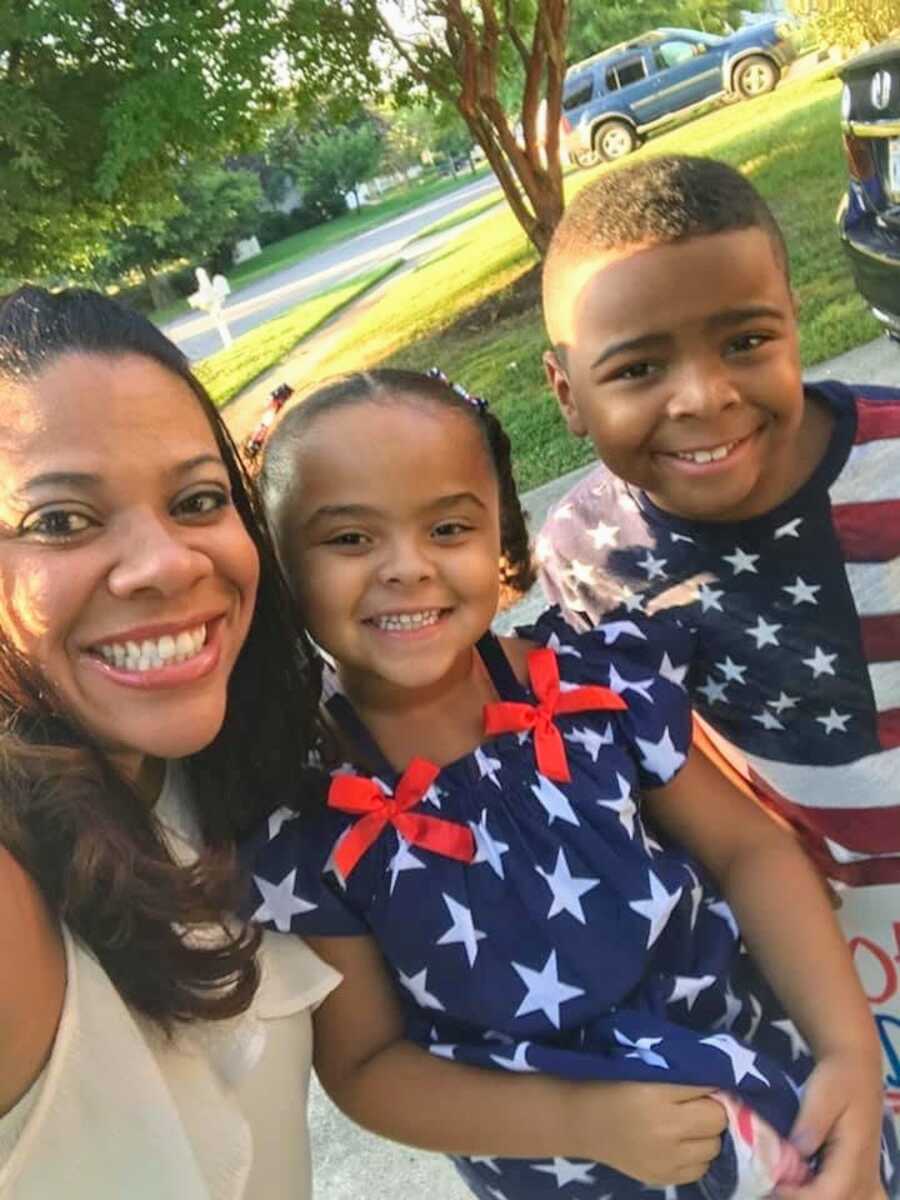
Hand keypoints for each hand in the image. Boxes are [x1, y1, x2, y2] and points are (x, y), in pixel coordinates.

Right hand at [570, 1081, 726, 1185]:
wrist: (583, 1123)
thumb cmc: (613, 1087)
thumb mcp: (644, 1071)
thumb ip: (680, 1075)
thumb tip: (717, 1082)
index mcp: (657, 1095)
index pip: (707, 1088)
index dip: (708, 1084)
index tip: (702, 1082)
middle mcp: (666, 1130)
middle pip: (716, 1120)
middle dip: (711, 1109)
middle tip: (696, 1104)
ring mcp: (666, 1160)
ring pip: (713, 1147)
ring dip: (706, 1135)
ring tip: (688, 1126)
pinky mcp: (663, 1178)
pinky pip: (700, 1169)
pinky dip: (696, 1156)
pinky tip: (680, 1145)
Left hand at [779, 1053, 884, 1199]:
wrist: (856, 1067)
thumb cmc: (837, 1079)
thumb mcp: (822, 1095)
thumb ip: (811, 1124)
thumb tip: (797, 1152)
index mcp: (855, 1156)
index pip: (829, 1194)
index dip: (800, 1198)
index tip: (773, 1187)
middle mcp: (865, 1173)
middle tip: (774, 1188)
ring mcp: (867, 1176)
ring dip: (817, 1198)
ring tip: (787, 1187)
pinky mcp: (862, 1173)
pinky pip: (853, 1197)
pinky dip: (829, 1196)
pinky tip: (805, 1186)